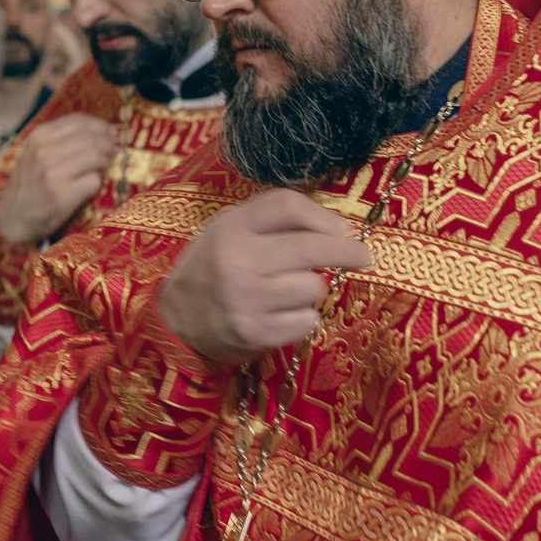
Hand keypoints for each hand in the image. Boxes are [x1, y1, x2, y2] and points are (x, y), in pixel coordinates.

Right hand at [0, 115, 118, 246]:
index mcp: (38, 137)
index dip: (100, 125)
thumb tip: (101, 131)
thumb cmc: (28, 186)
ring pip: (95, 157)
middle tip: (114, 151)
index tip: (111, 132)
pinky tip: (89, 188)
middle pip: (91, 138)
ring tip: (103, 168)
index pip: (78, 121)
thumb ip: (59, 140)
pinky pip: (93, 181)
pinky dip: (96, 184)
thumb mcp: (35, 154)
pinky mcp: (62, 195)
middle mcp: (44, 151)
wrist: (11, 219)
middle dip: (108, 144)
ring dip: (105, 163)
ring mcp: (52, 173)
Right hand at [156, 190, 372, 366]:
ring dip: (311, 289)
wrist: (175, 322)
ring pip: (314, 287)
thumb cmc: (211, 270)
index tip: (346, 230)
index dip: (324, 216)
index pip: (288, 206)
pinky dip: (303, 318)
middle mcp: (237, 261)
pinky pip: (307, 320)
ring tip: (287, 292)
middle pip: (312, 247)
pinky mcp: (256, 333)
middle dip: (348, 252)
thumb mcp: (228, 230)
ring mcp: (247, 300)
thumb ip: (273, 220)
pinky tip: (282, 315)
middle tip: (365, 256)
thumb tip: (338, 227)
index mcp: (230, 228)